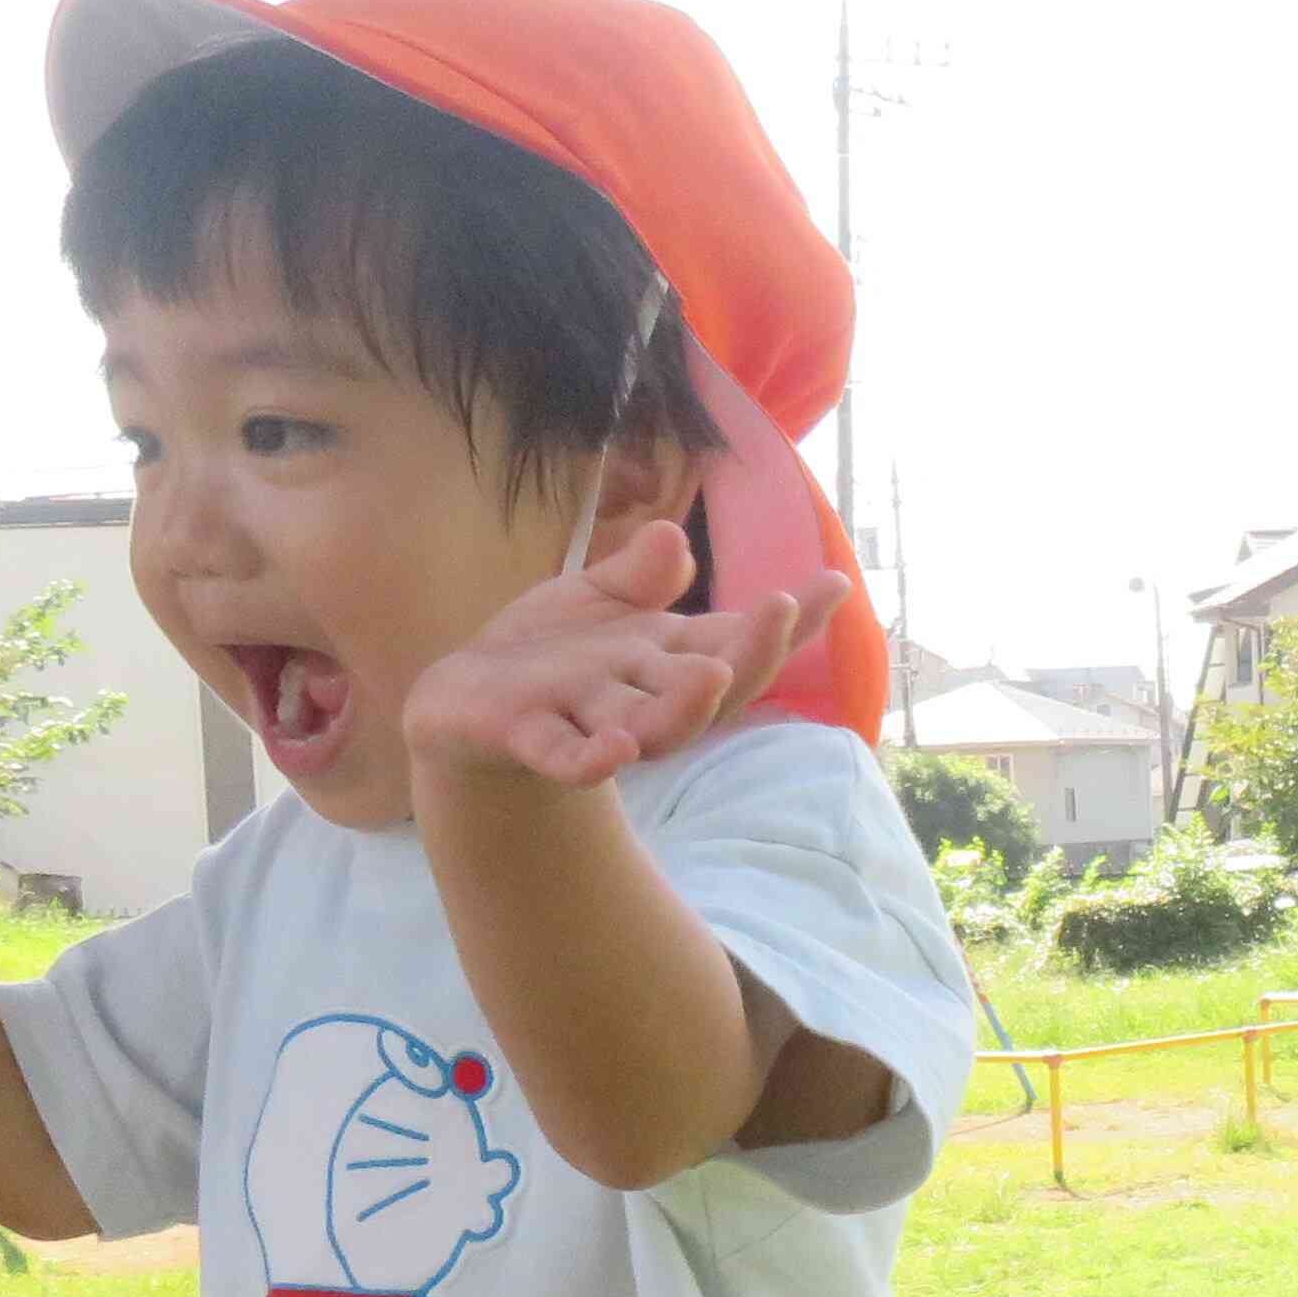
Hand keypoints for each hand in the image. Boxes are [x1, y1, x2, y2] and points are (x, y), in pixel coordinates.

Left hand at [404, 520, 845, 792]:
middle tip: (781, 609)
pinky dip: (590, 759)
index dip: (789, 622)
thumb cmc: (549, 654)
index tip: (834, 583)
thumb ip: (638, 576)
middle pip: (714, 686)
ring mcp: (591, 720)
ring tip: (715, 674)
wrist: (463, 704)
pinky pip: (565, 757)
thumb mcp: (598, 600)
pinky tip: (614, 751)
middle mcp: (642, 695)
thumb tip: (672, 536)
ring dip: (685, 706)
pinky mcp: (530, 737)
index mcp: (665, 658)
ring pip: (653, 726)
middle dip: (752, 653)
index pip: (736, 640)